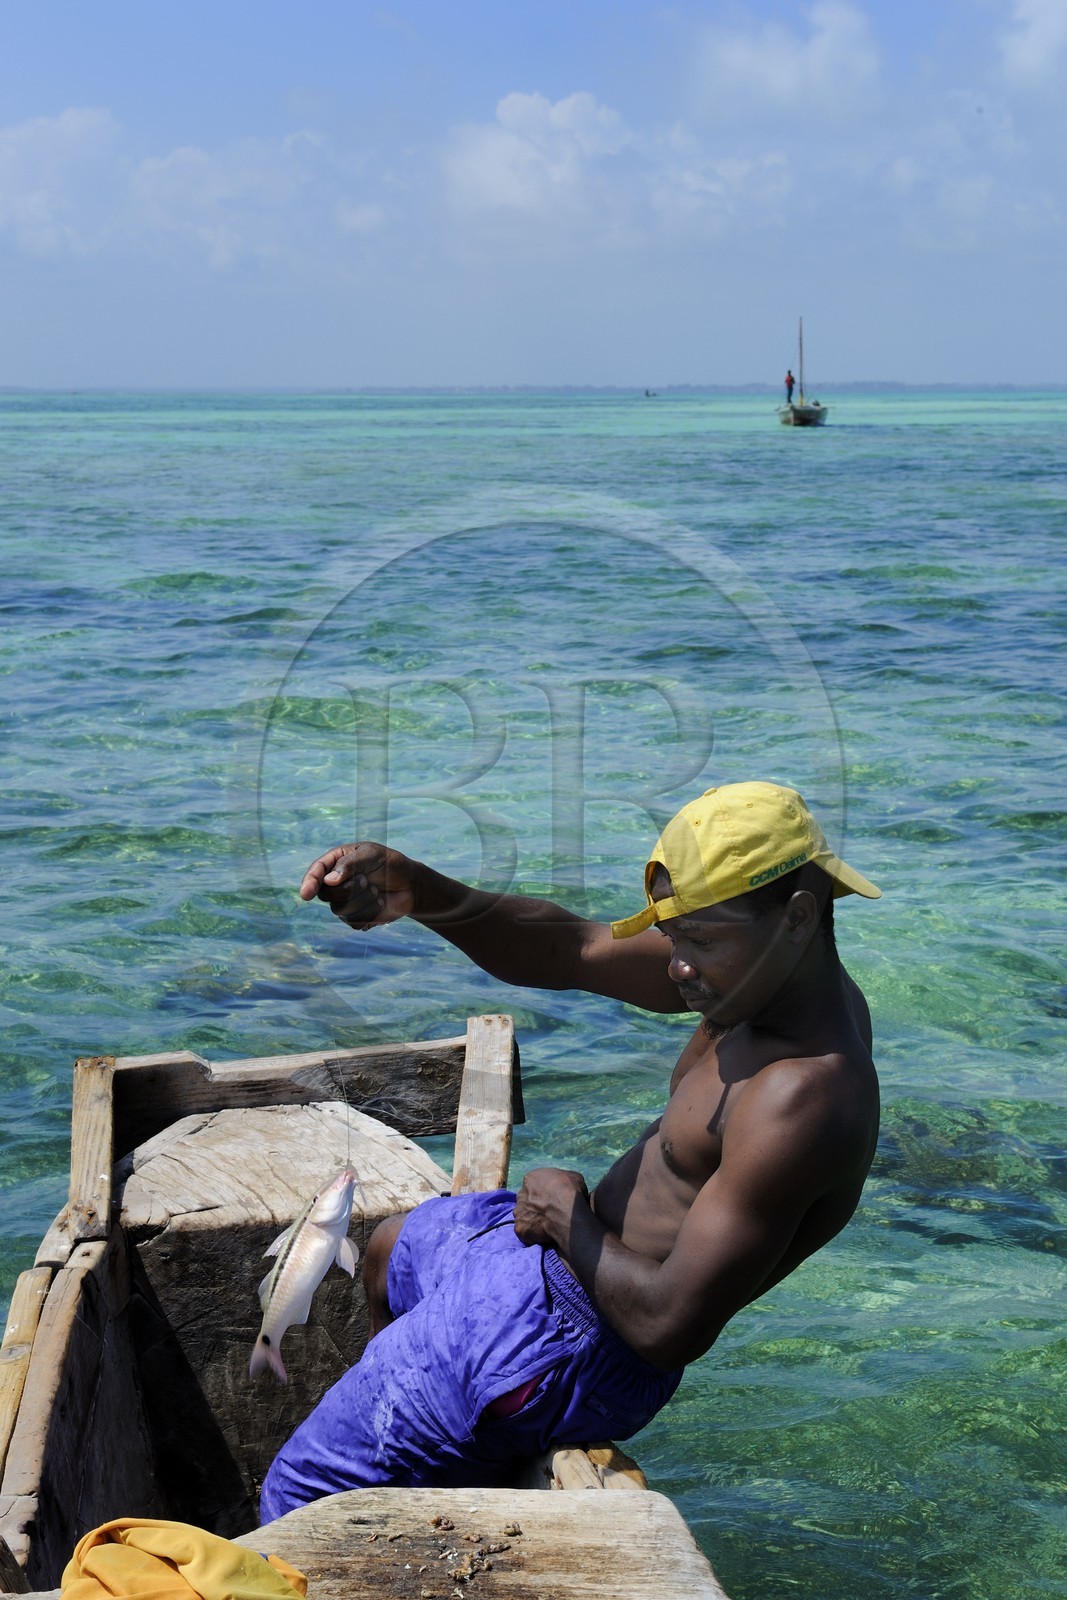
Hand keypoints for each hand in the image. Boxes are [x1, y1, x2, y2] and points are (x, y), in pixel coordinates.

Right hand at [298, 843, 419, 929]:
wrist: (410, 885)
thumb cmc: (391, 864)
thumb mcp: (372, 855)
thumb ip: (350, 864)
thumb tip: (329, 880)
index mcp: (336, 862)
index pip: (316, 872)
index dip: (309, 882)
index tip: (307, 894)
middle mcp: (335, 883)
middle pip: (325, 895)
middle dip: (348, 890)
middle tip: (366, 880)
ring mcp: (343, 902)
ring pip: (339, 911)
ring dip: (362, 902)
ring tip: (377, 892)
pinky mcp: (355, 918)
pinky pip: (354, 923)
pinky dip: (370, 914)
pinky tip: (380, 904)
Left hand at [513, 1168, 588, 1248]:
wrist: (568, 1214)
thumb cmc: (571, 1193)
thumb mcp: (574, 1177)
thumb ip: (564, 1179)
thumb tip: (565, 1185)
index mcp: (531, 1178)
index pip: (533, 1185)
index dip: (542, 1193)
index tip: (551, 1200)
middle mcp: (521, 1194)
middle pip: (526, 1200)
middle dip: (535, 1206)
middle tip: (548, 1212)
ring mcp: (518, 1212)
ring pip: (524, 1216)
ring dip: (532, 1219)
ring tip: (546, 1224)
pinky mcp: (519, 1228)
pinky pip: (525, 1231)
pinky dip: (532, 1234)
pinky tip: (543, 1234)